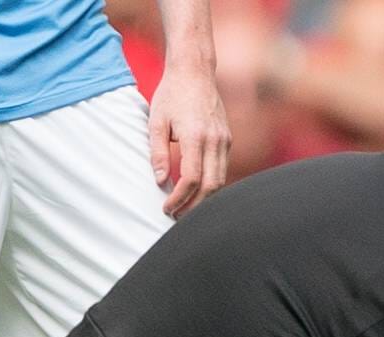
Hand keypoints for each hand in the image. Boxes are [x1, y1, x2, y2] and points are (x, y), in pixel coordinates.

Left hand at [148, 66, 230, 217]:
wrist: (195, 73)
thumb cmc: (171, 95)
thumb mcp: (156, 121)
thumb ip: (157, 152)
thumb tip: (159, 180)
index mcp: (196, 136)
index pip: (191, 178)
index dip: (179, 198)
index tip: (166, 207)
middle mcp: (215, 141)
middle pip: (211, 186)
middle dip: (194, 206)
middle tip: (176, 216)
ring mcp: (225, 141)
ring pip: (220, 181)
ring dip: (204, 199)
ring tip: (186, 208)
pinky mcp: (228, 140)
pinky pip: (222, 169)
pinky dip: (210, 185)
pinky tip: (196, 190)